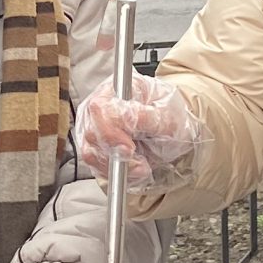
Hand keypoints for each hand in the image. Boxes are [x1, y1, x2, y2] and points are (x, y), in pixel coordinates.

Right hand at [74, 75, 202, 189]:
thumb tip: (126, 121)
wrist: (172, 132)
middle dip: (117, 154)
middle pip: (91, 134)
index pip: (99, 109)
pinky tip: (133, 167)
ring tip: (141, 163)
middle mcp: (99, 107)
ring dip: (119, 165)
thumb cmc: (169, 116)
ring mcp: (93, 128)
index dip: (111, 132)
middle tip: (141, 160)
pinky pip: (95, 167)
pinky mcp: (94, 148)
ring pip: (90, 153)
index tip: (130, 148)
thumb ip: (145, 117)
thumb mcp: (167, 115)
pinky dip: (117, 173)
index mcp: (116, 89)